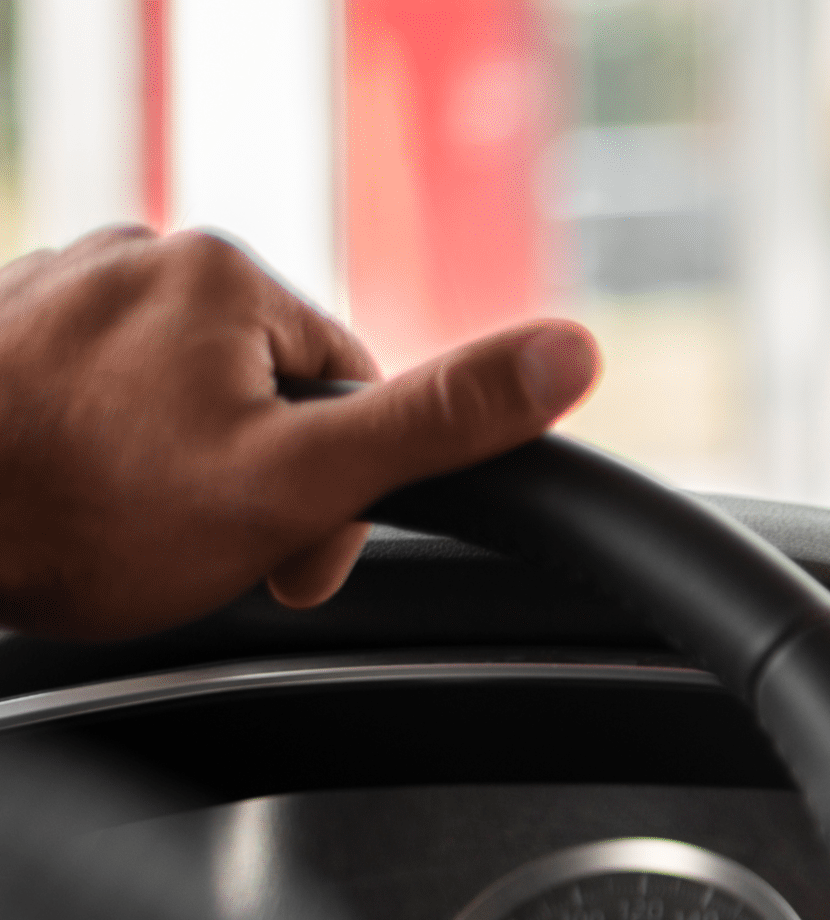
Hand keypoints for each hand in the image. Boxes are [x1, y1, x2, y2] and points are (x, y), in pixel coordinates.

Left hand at [0, 224, 598, 641]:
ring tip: (122, 527)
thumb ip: (441, 422)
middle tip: (197, 550)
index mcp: (225, 274)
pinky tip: (69, 500)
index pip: (345, 387)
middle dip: (247, 478)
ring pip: (170, 397)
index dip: (337, 487)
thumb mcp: (300, 481)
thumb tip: (572, 354)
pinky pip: (90, 396)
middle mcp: (135, 255)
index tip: (283, 550)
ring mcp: (53, 287)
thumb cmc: (90, 516)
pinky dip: (92, 451)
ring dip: (168, 470)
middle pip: (256, 390)